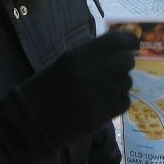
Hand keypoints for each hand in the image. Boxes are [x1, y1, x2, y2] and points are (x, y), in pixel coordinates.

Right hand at [18, 31, 138, 146]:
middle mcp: (96, 69)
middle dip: (124, 65)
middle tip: (116, 71)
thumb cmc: (43, 90)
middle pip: (127, 61)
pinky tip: (105, 104)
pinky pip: (125, 101)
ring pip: (128, 82)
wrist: (30, 122)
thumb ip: (88, 55)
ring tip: (104, 91)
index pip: (117, 40)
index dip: (129, 41)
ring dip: (120, 84)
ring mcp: (103, 92)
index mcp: (81, 54)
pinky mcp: (106, 113)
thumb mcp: (63, 63)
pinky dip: (119, 102)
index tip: (133, 45)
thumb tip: (114, 49)